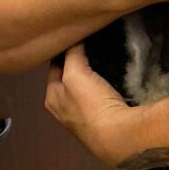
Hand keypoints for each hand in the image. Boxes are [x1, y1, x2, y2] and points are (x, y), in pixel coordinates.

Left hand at [45, 44, 141, 168]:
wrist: (117, 135)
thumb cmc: (91, 103)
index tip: (75, 34)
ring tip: (101, 53)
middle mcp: (62, 107)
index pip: (55, 65)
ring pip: (83, 84)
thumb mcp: (75, 73)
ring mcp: (81, 114)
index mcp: (52, 97)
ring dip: (90, 71)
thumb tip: (76, 39)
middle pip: (68, 75)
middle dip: (76, 60)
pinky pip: (97, 93)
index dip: (64, 49)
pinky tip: (110, 72)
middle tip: (89, 42)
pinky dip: (101, 82)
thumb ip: (72, 54)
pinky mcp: (99, 117)